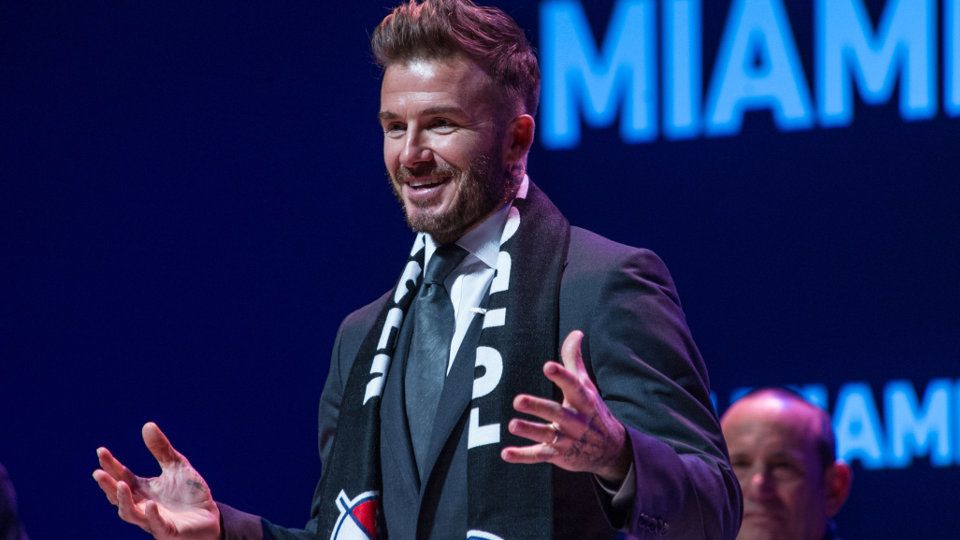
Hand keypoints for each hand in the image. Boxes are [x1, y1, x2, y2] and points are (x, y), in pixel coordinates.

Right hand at [93, 422, 220, 538]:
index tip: (101, 450)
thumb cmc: (190, 494)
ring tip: (121, 485)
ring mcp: (153, 520)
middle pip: (119, 496)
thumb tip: (147, 424)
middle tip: (98, 472)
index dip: (110, 465)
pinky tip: (152, 505)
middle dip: (108, 485)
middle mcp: (143, 505)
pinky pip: (157, 525)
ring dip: (124, 500)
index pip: (122, 476)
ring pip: (131, 514)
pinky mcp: (168, 531)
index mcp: (142, 489)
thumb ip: (161, 450)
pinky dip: (152, 516)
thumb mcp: (177, 467)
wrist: (209, 517)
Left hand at [501, 330, 630, 483]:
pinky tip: (505, 453)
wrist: (611, 450)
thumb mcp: (586, 385)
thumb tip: (576, 332)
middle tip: (518, 400)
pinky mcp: (558, 454)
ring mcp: (567, 439)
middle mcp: (576, 420)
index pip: (573, 386)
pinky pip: (539, 455)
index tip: (548, 366)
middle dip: (538, 407)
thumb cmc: (592, 410)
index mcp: (583, 400)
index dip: (562, 376)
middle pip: (556, 413)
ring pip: (547, 435)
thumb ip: (574, 360)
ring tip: (512, 424)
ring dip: (529, 430)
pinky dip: (522, 456)